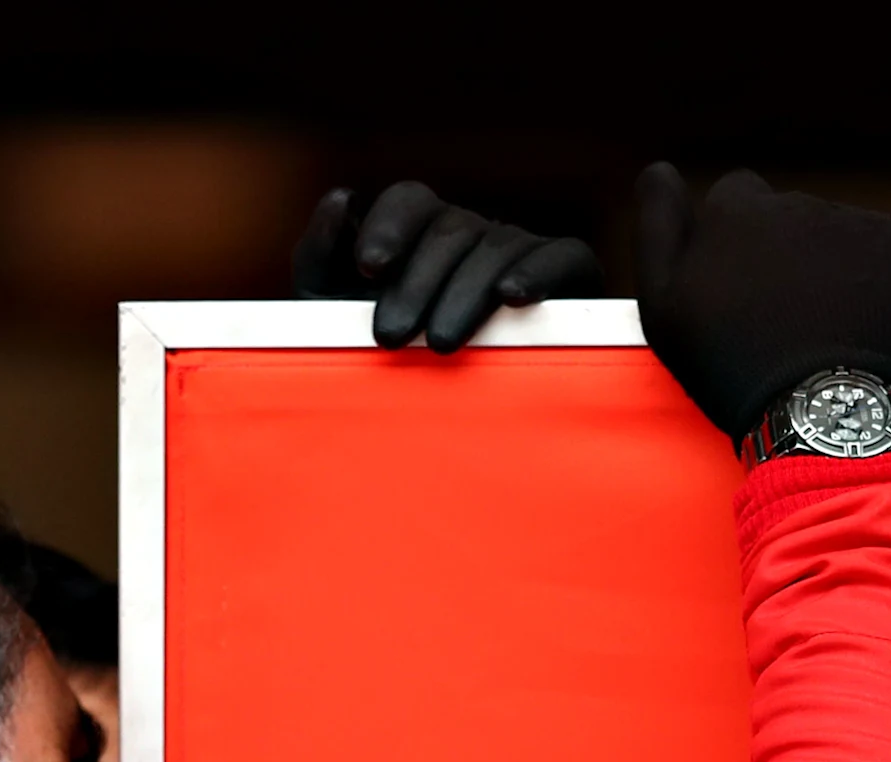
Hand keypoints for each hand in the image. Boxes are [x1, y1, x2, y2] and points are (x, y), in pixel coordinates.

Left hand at [292, 183, 602, 352]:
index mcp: (418, 237)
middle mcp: (470, 236)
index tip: (369, 267)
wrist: (444, 434)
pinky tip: (512, 297)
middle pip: (448, 230)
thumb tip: (341, 199)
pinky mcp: (570, 277)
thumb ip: (320, 260)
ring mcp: (519, 252)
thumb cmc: (382, 368)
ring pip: (496, 247)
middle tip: (389, 336)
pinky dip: (538, 272)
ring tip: (437, 342)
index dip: (390, 226)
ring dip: (463, 292)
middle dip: (415, 282)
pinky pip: (564, 256)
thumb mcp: (332, 317)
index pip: (410, 201)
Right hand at [633, 163, 890, 439]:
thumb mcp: (666, 305)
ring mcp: (863, 221)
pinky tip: (872, 326)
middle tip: (785, 322)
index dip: (737, 243)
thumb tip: (658, 170)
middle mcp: (801, 202)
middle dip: (789, 256)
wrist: (826, 415)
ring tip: (830, 332)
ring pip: (845, 237)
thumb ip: (657, 228)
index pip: (736, 197)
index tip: (742, 289)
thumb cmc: (732, 369)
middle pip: (792, 219)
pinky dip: (888, 282)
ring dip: (837, 270)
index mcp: (737, 209)